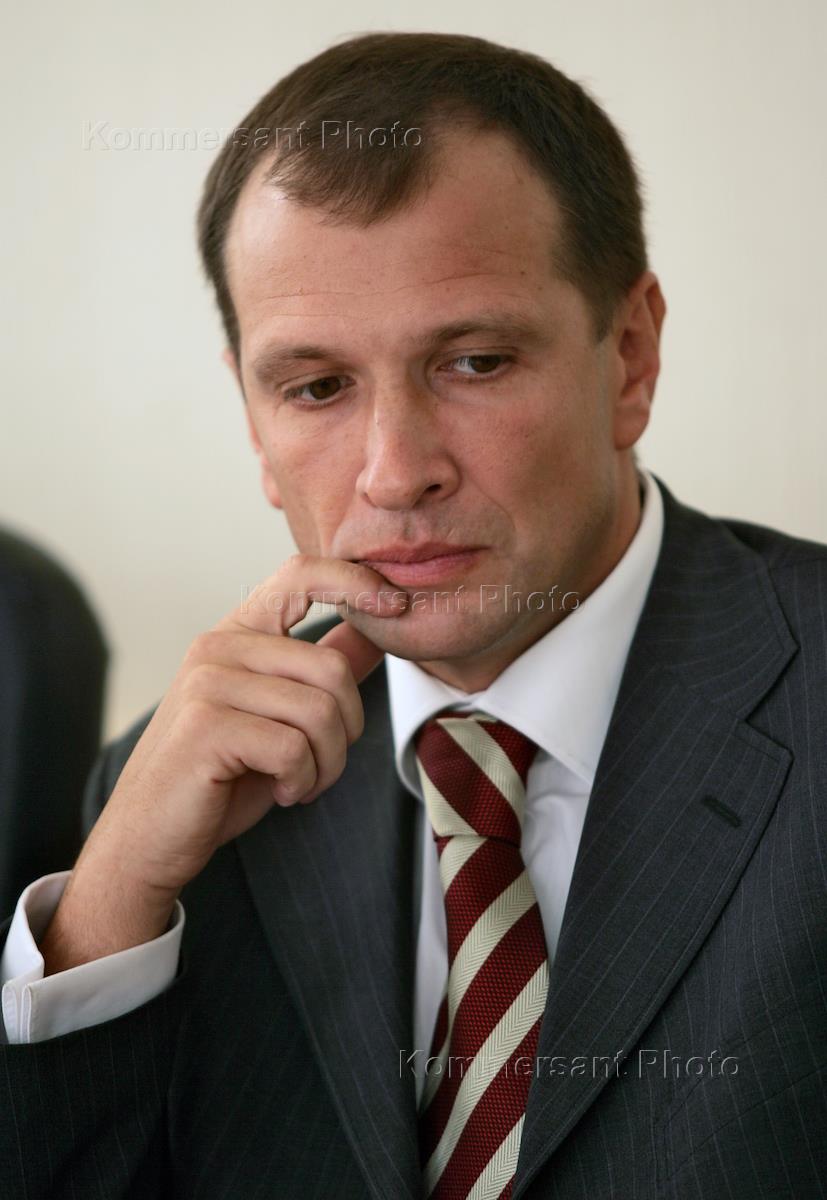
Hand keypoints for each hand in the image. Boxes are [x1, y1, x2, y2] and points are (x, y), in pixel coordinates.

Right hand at [40, 556, 405, 970]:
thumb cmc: (219, 776)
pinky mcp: (206, 727)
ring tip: (299, 782)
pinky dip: (301, 781)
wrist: (150, 835)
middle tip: (321, 765)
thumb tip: (374, 630)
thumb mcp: (279, 715)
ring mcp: (208, 684)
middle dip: (347, 730)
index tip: (398, 606)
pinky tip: (279, 791)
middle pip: (332, 669)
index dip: (356, 581)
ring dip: (327, 764)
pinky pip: (294, 748)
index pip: (300, 575)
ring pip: (320, 712)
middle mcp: (218, 646)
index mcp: (238, 635)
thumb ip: (322, 669)